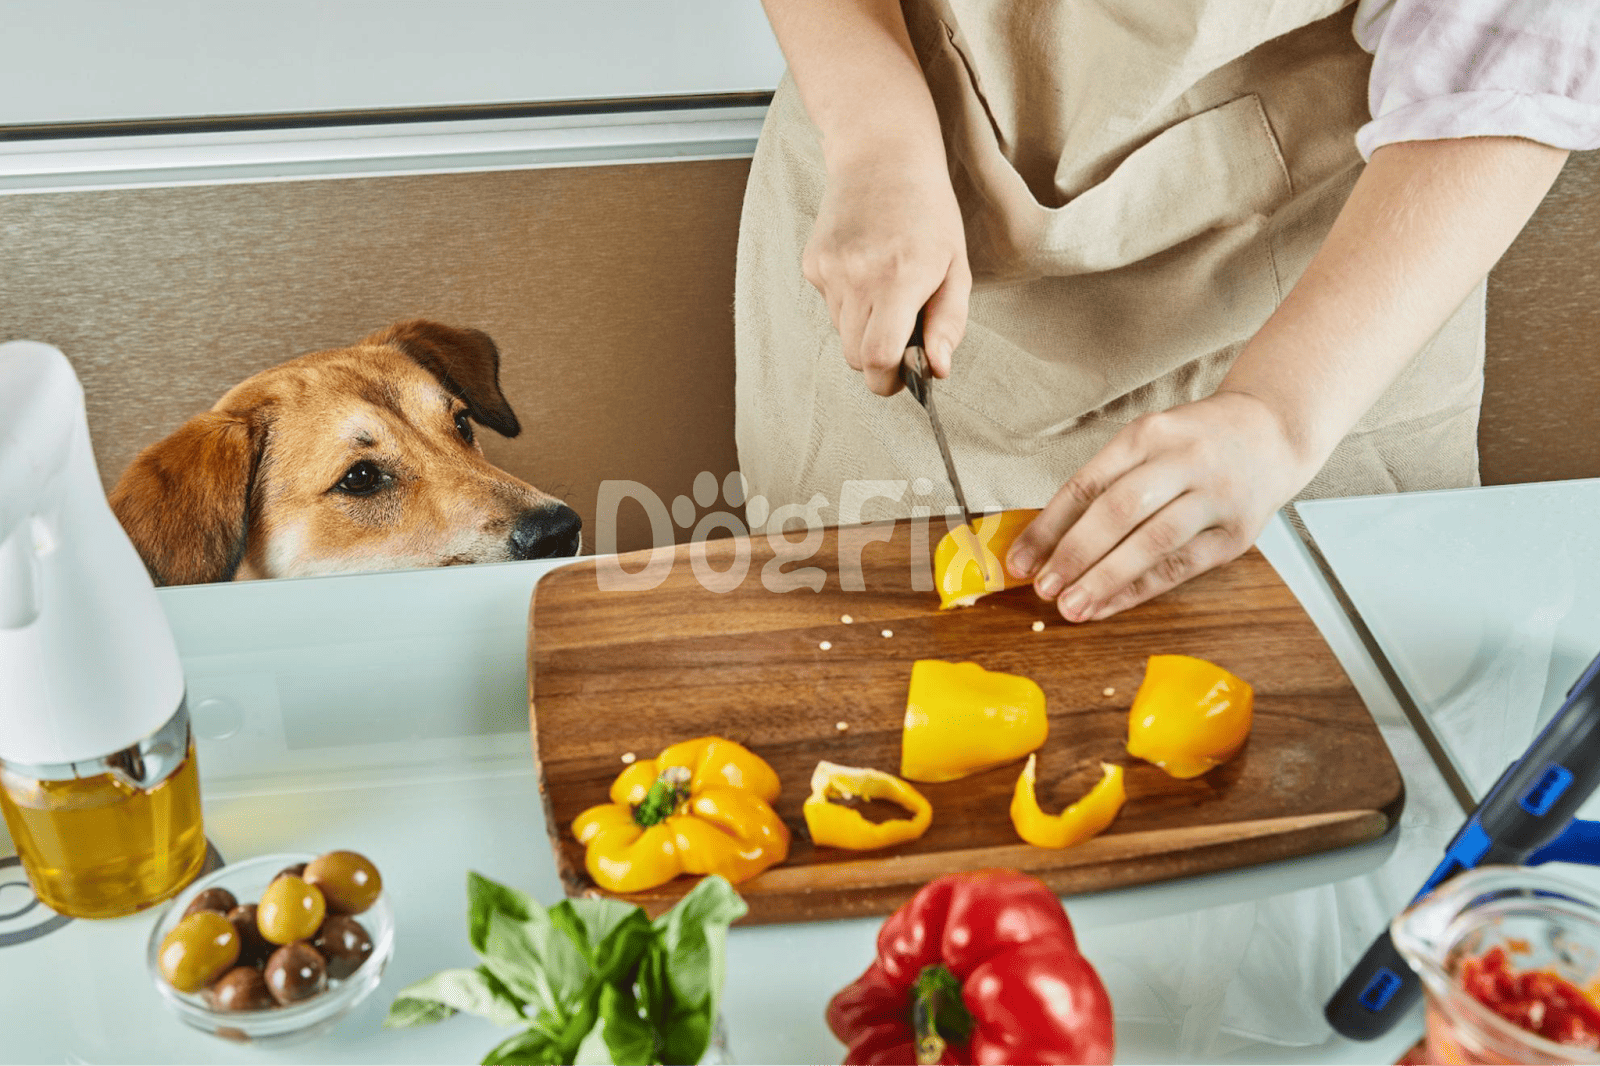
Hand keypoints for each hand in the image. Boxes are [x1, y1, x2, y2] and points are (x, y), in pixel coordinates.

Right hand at [802, 149, 969, 394]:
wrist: (881, 156)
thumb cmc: (929, 212)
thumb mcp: (957, 267)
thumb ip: (948, 323)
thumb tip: (936, 370)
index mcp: (900, 278)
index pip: (877, 358)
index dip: (889, 380)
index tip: (904, 375)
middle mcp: (858, 276)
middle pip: (855, 357)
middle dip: (878, 357)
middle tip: (904, 329)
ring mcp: (829, 270)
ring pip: (842, 333)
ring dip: (865, 325)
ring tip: (886, 284)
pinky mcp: (812, 263)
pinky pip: (830, 306)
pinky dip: (849, 300)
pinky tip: (865, 266)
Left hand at [1004, 390, 1320, 621]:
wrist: (1274, 431)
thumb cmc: (1196, 441)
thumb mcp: (1148, 442)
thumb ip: (1103, 483)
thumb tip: (1047, 539)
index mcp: (1148, 434)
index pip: (1087, 484)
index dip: (1048, 527)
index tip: (1020, 560)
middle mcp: (1182, 460)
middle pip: (1119, 510)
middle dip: (1074, 554)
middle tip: (1043, 588)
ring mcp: (1214, 497)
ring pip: (1153, 542)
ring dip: (1106, 578)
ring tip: (1072, 606)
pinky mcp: (1237, 533)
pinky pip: (1181, 566)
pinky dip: (1141, 589)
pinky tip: (1110, 605)